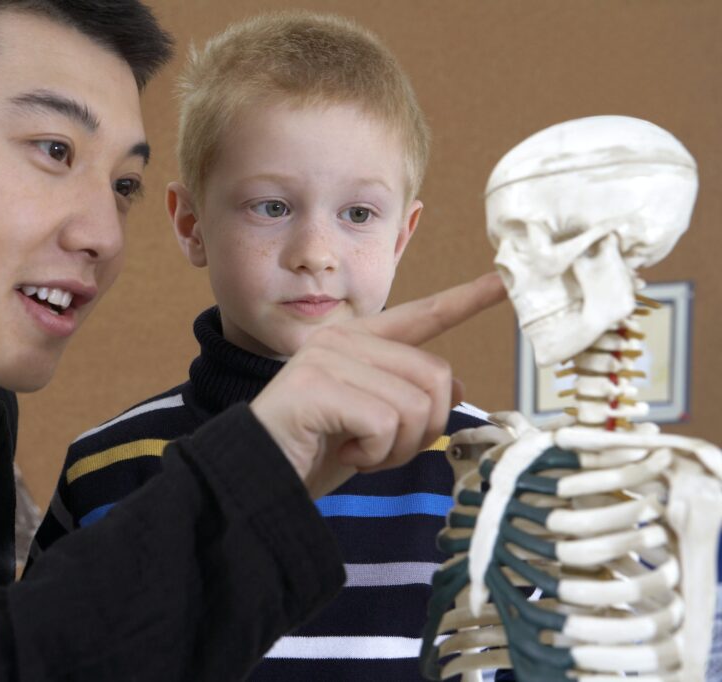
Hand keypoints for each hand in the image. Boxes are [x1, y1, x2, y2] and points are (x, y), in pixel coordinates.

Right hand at [250, 272, 506, 497]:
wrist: (259, 478)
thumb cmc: (314, 451)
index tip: (503, 282)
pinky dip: (374, 454)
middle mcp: (343, 338)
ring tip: (359, 451)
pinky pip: (385, 423)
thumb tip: (456, 388)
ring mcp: (327, 357)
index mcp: (358, 342)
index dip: (465, 300)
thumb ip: (409, 398)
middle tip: (380, 449)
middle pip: (435, 377)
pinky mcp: (318, 385)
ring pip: (415, 404)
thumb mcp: (375, 426)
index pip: (421, 315)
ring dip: (397, 447)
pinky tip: (343, 454)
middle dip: (421, 430)